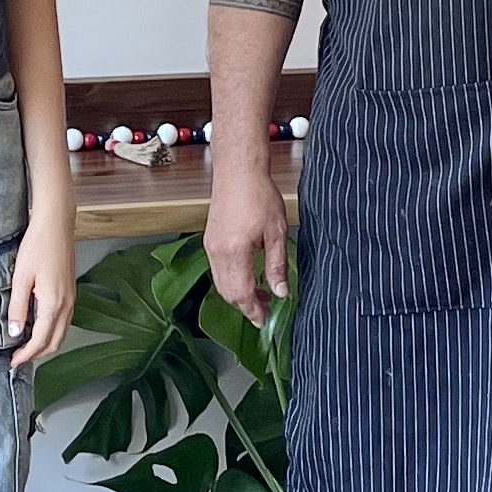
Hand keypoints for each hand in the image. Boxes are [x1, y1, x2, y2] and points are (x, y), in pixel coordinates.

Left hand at [6, 220, 77, 367]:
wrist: (57, 224)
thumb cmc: (38, 245)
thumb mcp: (21, 277)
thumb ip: (18, 307)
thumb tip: (15, 332)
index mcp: (53, 303)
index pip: (40, 340)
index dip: (26, 354)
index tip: (13, 361)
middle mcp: (67, 304)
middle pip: (55, 342)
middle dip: (37, 354)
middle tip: (18, 357)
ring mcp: (72, 299)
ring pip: (62, 333)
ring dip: (46, 344)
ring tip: (27, 346)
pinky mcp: (72, 292)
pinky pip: (65, 321)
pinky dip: (53, 332)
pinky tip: (39, 327)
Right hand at [204, 155, 290, 325]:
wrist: (238, 172)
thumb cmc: (259, 195)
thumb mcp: (277, 232)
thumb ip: (277, 265)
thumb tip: (281, 291)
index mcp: (235, 252)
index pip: (241, 293)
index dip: (253, 310)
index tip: (265, 319)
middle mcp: (217, 253)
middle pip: (228, 293)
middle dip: (245, 306)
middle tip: (265, 311)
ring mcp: (211, 247)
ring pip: (221, 284)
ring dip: (238, 294)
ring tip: (260, 295)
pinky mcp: (210, 241)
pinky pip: (218, 271)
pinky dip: (231, 280)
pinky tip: (248, 276)